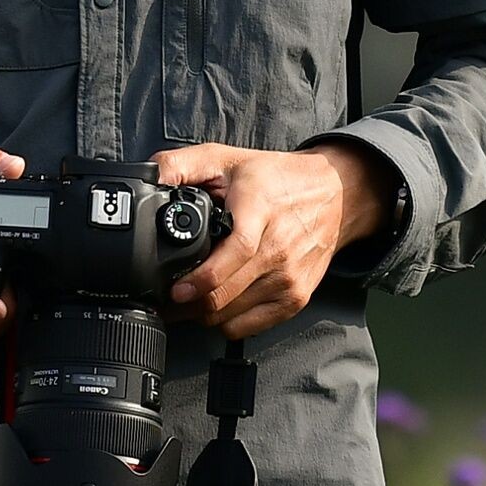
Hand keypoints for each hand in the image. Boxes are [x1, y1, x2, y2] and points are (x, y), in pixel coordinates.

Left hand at [150, 138, 397, 340]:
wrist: (334, 195)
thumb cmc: (276, 179)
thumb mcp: (225, 158)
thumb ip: (181, 164)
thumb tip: (150, 177)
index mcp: (259, 211)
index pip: (235, 253)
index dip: (200, 280)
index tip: (175, 290)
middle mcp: (278, 249)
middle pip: (225, 295)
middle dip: (187, 304)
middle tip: (166, 299)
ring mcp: (289, 278)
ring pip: (232, 316)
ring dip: (203, 314)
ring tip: (187, 301)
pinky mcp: (296, 298)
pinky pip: (250, 327)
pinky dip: (227, 323)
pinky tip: (218, 304)